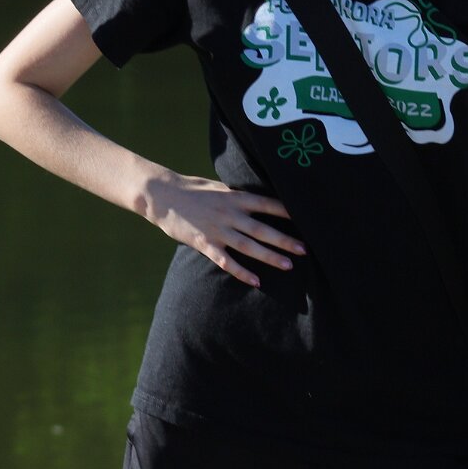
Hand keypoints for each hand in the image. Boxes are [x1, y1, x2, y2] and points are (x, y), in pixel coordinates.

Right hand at [137, 171, 302, 286]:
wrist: (161, 195)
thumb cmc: (191, 189)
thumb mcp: (218, 187)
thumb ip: (237, 195)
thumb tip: (257, 198)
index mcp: (234, 197)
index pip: (267, 204)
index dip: (287, 212)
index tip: (306, 218)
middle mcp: (229, 213)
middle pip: (262, 229)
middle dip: (284, 240)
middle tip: (304, 249)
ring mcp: (217, 230)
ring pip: (248, 246)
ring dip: (269, 256)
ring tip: (289, 265)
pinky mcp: (204, 243)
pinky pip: (226, 261)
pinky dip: (241, 272)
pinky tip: (255, 281)